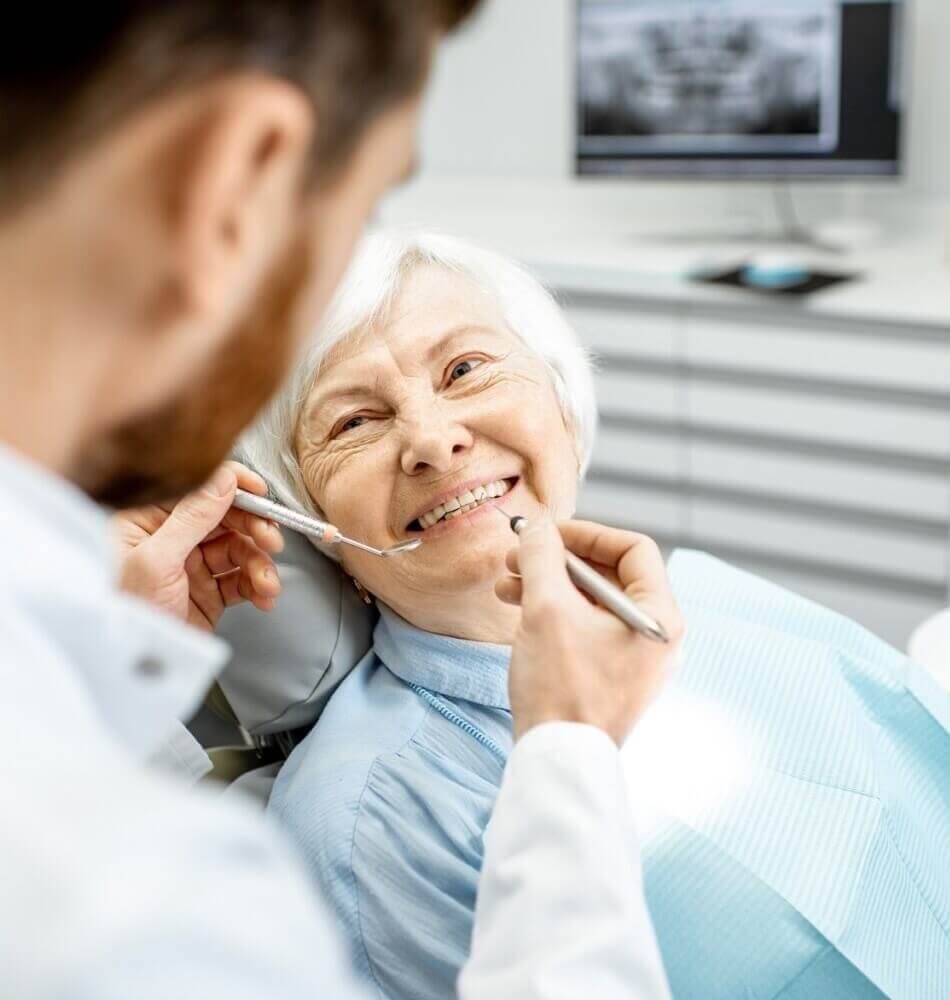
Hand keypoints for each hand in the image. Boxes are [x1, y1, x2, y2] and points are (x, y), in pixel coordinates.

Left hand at [114, 461, 284, 632]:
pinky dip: (258, 586)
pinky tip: (264, 596)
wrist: (134, 669)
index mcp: (146, 520)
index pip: (198, 489)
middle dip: (254, 530)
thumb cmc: (127, 615)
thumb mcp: (157, 560)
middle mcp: (170, 538)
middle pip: (226, 518)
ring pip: (239, 549)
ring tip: (267, 584)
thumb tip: (223, 479)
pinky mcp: (207, 592)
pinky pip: (241, 579)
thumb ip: (192, 517)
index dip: (233, 487)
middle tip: (272, 542)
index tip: (260, 493)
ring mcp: (191, 565)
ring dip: (260, 565)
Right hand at [496, 518, 683, 744]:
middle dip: (557, 560)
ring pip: (591, 602)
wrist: (556, 759)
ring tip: (505, 584)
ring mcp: (634, 659)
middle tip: (516, 555)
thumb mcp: (547, 608)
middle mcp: (655, 636)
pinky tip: (516, 609)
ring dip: (548, 585)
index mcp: (660, 616)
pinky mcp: (611, 676)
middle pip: (609, 575)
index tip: (547, 533)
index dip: (587, 533)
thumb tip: (536, 527)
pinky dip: (554, 613)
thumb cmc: (561, 686)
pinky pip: (585, 629)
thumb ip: (542, 557)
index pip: (633, 549)